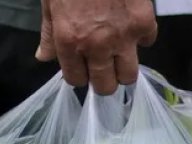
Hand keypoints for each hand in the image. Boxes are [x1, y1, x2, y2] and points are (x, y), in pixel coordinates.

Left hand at [36, 0, 157, 94]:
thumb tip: (43, 57)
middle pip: (105, 86)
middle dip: (104, 81)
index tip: (83, 67)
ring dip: (124, 68)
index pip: (76, 80)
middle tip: (104, 68)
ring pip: (129, 76)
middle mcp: (96, 46)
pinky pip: (148, 43)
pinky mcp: (144, 23)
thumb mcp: (50, 3)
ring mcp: (123, 37)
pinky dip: (142, 37)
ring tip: (121, 55)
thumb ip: (49, 33)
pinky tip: (132, 25)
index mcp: (69, 42)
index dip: (80, 75)